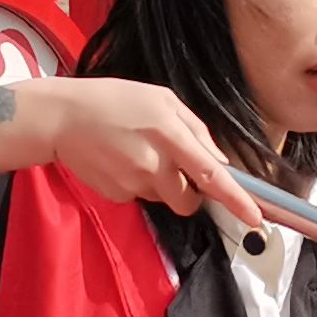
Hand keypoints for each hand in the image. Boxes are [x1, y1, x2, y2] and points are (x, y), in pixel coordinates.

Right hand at [0, 75, 243, 218]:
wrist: (60, 117)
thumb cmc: (114, 99)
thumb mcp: (161, 98)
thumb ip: (195, 129)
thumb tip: (219, 161)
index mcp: (169, 135)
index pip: (211, 175)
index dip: (236, 199)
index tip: (256, 218)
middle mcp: (153, 164)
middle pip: (189, 201)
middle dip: (190, 193)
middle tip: (174, 166)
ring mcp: (132, 184)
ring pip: (163, 198)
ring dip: (161, 184)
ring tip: (138, 154)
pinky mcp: (115, 195)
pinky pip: (140, 197)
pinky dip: (137, 183)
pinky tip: (120, 160)